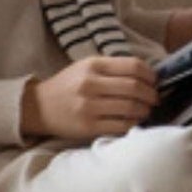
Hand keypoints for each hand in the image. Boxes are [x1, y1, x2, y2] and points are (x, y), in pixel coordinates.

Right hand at [22, 56, 157, 139]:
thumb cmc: (68, 86)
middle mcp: (90, 84)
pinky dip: (134, 123)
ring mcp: (88, 106)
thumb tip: (149, 75)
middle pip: (136, 87)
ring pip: (131, 107)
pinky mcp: (87, 126)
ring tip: (146, 110)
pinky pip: (121, 126)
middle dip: (152, 95)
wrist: (37, 107)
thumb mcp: (86, 68)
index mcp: (93, 65)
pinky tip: (134, 121)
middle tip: (155, 99)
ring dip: (145, 110)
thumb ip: (114, 68)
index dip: (151, 75)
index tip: (155, 81)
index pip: (134, 66)